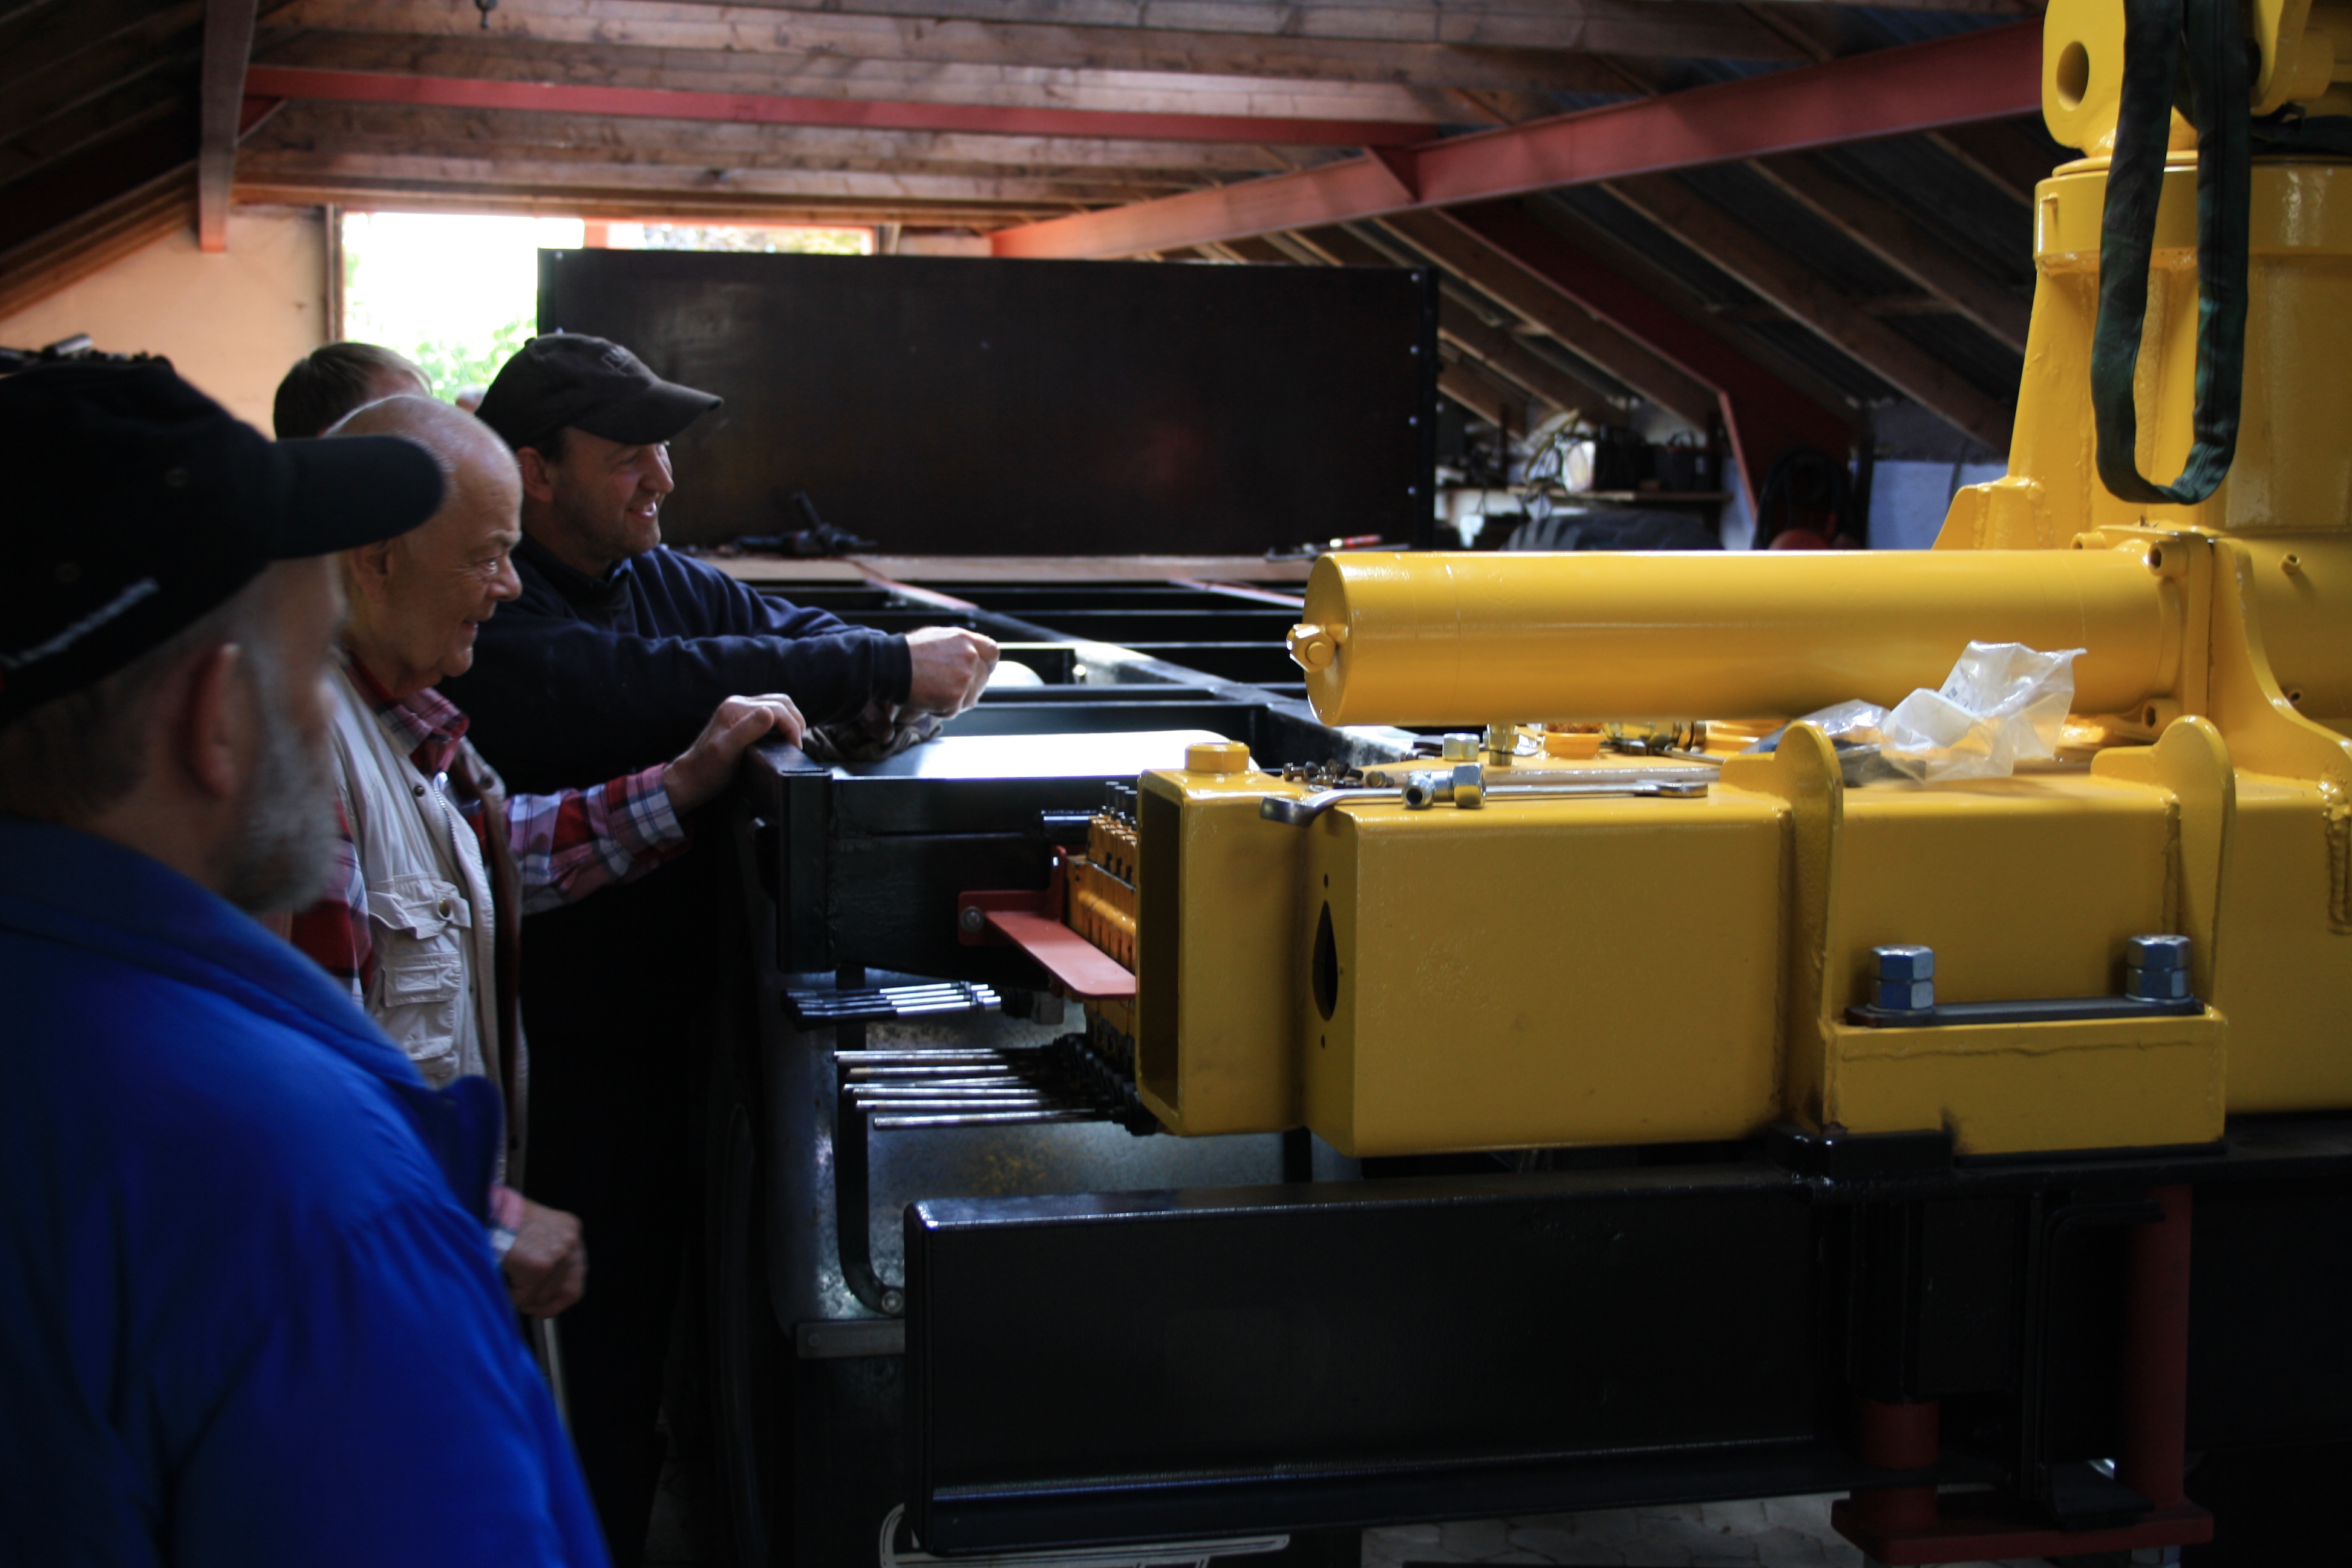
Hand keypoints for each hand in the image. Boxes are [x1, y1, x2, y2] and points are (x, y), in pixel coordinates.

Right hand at [502, 1196, 586, 1317]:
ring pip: (543, 1297)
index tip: (544, 1302)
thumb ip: (546, 1251)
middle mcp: (570, 1241)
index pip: (576, 1275)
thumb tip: (544, 1287)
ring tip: (508, 1289)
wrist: (485, 1209)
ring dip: (524, 1300)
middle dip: (545, 1304)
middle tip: (526, 1306)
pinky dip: (511, 1298)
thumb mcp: (535, 1228)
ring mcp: (557, 1255)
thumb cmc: (501, 1216)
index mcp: (571, 1230)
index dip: (559, 1295)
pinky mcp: (539, 1267)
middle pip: (568, 1291)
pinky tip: (501, 1284)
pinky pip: (525, 1298)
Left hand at [662, 694, 806, 812]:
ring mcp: (739, 710)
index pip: (777, 708)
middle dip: (794, 720)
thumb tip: (770, 713)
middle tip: (797, 743)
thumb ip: (748, 730)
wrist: (690, 778)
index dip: (792, 726)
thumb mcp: (727, 751)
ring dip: (789, 720)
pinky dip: (781, 724)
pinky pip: (768, 714)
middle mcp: (737, 704)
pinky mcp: (741, 719)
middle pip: (780, 701)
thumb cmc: (707, 770)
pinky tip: (780, 739)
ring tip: (792, 741)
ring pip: (777, 705)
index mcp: (736, 708)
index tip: (795, 747)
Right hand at [904, 626, 998, 715]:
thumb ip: (958, 645)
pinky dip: (942, 709)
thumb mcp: (937, 636)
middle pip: (983, 678)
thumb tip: (971, 655)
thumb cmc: (907, 652)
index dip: (987, 664)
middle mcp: (970, 657)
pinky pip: (955, 710)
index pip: (992, 652)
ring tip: (934, 693)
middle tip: (950, 689)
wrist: (891, 666)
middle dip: (970, 686)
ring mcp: (965, 678)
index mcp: (965, 639)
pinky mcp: (956, 697)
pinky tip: (928, 699)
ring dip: (957, 700)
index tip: (980, 671)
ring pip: (971, 697)